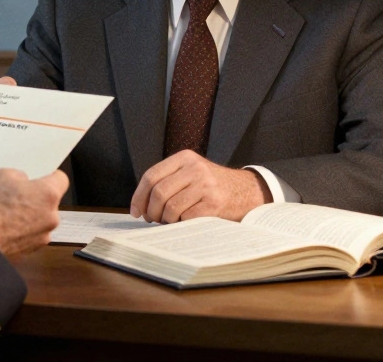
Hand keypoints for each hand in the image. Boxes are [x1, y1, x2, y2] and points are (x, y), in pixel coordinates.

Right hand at [0, 168, 66, 258]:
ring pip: (39, 220)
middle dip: (34, 198)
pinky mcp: (30, 250)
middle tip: (14, 195)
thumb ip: (19, 176)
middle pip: (49, 202)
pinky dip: (20, 231)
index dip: (49, 176)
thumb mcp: (0, 175)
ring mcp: (42, 236)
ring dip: (27, 216)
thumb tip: (22, 182)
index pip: (61, 179)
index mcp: (48, 194)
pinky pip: (30, 234)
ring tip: (5, 213)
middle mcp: (51, 217)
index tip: (41, 176)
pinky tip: (3, 226)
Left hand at [130, 150, 268, 222]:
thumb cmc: (212, 186)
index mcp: (185, 158)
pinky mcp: (214, 204)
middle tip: (153, 219)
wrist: (246, 192)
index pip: (151, 176)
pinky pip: (186, 218)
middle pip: (159, 193)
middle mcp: (195, 168)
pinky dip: (181, 224)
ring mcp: (206, 185)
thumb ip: (169, 180)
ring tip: (169, 221)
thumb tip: (141, 204)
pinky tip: (184, 223)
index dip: (139, 196)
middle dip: (151, 211)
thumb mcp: (192, 172)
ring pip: (170, 208)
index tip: (136, 211)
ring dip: (165, 220)